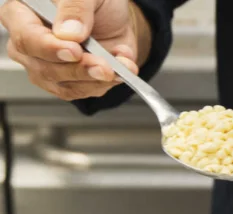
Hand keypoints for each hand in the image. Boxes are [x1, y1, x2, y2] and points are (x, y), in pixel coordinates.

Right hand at [0, 0, 145, 100]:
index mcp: (22, 14)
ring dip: (93, 80)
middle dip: (77, 69)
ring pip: (63, 85)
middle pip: (44, 68)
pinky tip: (117, 72)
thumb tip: (68, 33)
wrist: (114, 18)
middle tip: (102, 66)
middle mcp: (30, 43)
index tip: (74, 51)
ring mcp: (46, 66)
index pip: (25, 36)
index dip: (49, 47)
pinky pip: (81, 92)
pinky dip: (103, 84)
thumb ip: (76, 7)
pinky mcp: (66, 83)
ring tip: (114, 69)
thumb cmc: (93, 2)